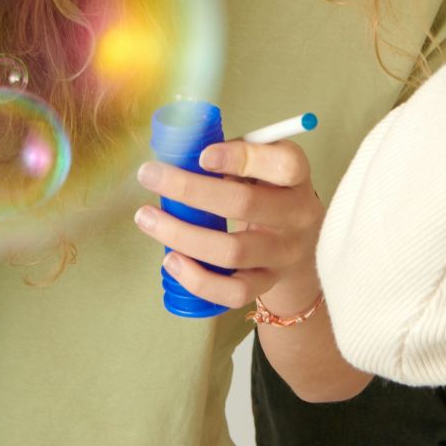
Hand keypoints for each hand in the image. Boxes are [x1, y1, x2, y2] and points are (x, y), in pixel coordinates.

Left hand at [132, 136, 325, 314]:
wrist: (298, 243)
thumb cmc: (267, 193)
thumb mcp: (262, 167)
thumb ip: (232, 156)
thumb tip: (180, 153)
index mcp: (296, 179)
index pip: (283, 165)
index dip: (242, 158)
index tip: (202, 155)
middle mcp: (296, 216)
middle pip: (245, 204)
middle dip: (190, 189)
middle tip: (149, 175)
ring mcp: (282, 254)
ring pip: (233, 251)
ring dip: (182, 235)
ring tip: (147, 218)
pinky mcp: (267, 283)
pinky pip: (233, 292)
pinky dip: (198, 279)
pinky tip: (171, 261)